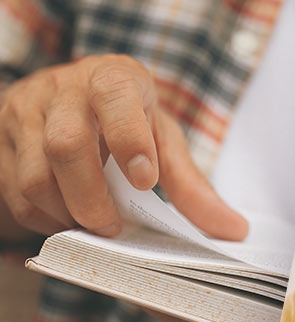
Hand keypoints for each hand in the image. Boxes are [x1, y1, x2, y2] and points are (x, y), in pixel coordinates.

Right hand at [0, 54, 247, 240]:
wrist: (69, 102)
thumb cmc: (126, 122)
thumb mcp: (162, 141)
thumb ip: (192, 184)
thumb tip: (233, 230)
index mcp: (113, 80)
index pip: (116, 97)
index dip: (130, 140)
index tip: (144, 180)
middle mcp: (63, 89)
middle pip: (66, 144)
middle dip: (93, 199)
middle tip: (114, 225)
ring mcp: (24, 112)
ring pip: (34, 176)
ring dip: (67, 214)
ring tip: (93, 223)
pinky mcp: (0, 139)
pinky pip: (13, 193)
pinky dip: (44, 218)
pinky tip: (67, 217)